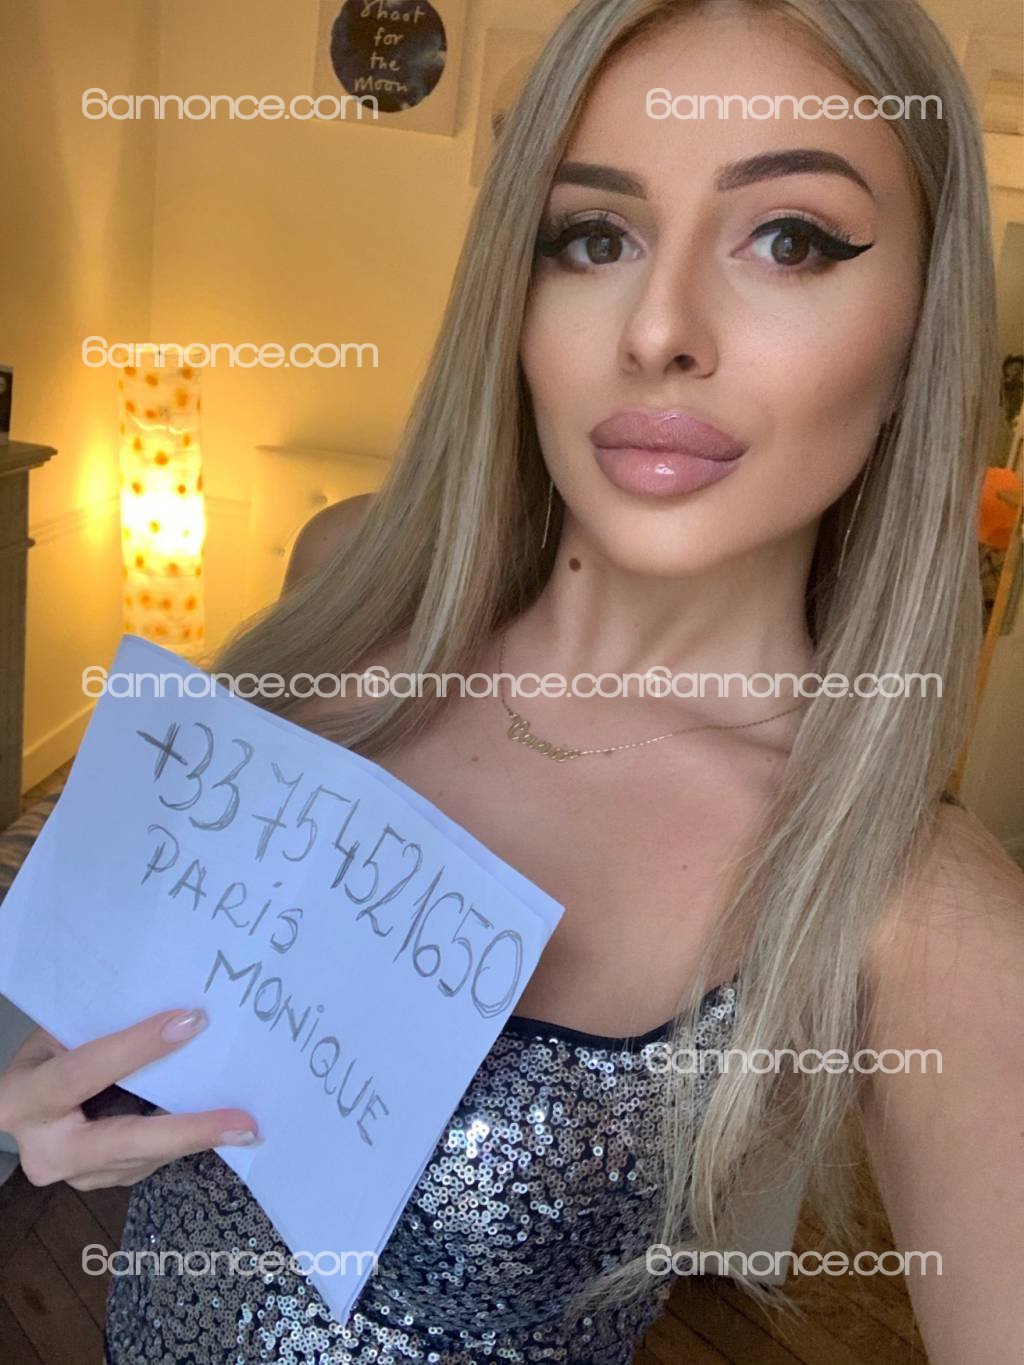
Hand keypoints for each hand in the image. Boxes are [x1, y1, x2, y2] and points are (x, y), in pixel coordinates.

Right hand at [0, 1008, 260, 1190]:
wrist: (20, 1108)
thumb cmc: (47, 1056)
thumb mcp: (59, 1034)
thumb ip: (104, 1027)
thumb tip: (176, 1009)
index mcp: (24, 1100)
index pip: (83, 1073)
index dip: (136, 1048)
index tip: (190, 1022)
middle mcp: (45, 1150)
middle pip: (124, 1141)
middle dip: (188, 1131)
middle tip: (243, 1123)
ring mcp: (75, 1175)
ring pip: (144, 1155)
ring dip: (196, 1135)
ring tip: (246, 1121)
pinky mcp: (102, 1182)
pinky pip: (150, 1158)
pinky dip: (184, 1139)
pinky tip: (220, 1125)